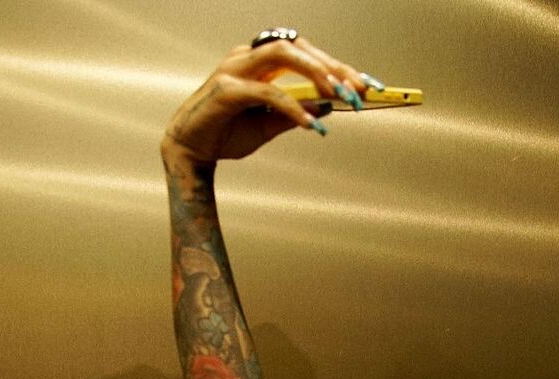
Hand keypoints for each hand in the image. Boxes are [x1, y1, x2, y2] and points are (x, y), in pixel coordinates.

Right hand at [162, 37, 370, 164]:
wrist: (192, 150)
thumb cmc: (228, 134)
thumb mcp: (270, 126)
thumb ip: (296, 114)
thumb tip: (328, 107)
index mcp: (260, 62)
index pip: (305, 54)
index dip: (337, 67)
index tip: (366, 85)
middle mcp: (248, 57)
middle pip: (299, 47)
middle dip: (333, 67)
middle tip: (360, 91)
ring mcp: (235, 68)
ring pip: (283, 54)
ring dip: (316, 73)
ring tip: (340, 97)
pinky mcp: (226, 89)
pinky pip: (267, 92)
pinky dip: (292, 107)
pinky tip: (310, 125)